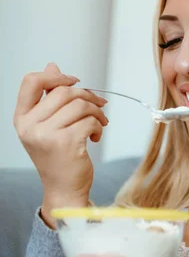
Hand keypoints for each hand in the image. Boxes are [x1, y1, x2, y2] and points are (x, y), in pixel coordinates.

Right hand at [13, 63, 108, 226]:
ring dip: (96, 112)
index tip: (74, 81)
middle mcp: (30, 126)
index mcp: (22, 118)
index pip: (31, 81)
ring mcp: (47, 135)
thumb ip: (48, 97)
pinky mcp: (67, 144)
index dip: (55, 76)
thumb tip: (53, 66)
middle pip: (63, 91)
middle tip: (99, 106)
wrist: (64, 190)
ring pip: (80, 105)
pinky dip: (98, 126)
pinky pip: (90, 121)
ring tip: (99, 123)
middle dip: (87, 96)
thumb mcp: (47, 126)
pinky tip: (95, 136)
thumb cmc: (57, 157)